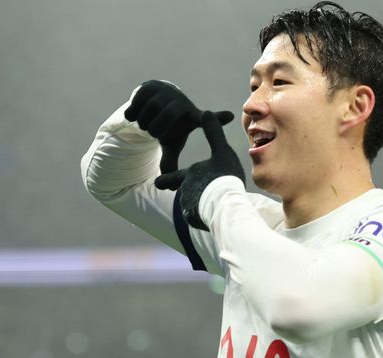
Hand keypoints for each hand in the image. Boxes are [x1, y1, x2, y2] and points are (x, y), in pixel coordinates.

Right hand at [124, 80, 233, 173]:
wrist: (150, 102)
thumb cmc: (166, 126)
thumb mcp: (170, 144)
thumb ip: (170, 162)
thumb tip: (169, 188)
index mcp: (191, 116)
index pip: (204, 119)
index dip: (216, 119)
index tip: (230, 117)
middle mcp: (180, 102)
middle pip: (163, 123)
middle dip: (154, 131)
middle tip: (154, 132)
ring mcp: (164, 93)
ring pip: (147, 115)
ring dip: (143, 124)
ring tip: (148, 123)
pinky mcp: (148, 86)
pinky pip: (134, 107)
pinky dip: (132, 115)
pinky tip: (137, 113)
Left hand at [154, 111, 244, 230]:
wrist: (224, 205)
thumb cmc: (224, 177)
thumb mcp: (222, 152)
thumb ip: (213, 133)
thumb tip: (206, 112)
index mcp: (190, 174)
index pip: (173, 176)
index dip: (167, 178)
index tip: (158, 181)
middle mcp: (185, 190)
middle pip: (184, 193)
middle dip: (186, 195)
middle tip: (183, 199)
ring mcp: (188, 206)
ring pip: (190, 207)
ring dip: (196, 208)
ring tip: (207, 209)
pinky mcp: (193, 220)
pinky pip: (195, 219)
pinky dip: (201, 218)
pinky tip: (210, 219)